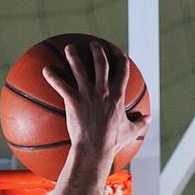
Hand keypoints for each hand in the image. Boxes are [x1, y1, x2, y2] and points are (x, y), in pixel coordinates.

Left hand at [42, 39, 146, 170]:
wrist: (95, 150)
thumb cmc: (112, 143)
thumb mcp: (130, 133)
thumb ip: (140, 124)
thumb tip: (149, 119)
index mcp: (117, 96)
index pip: (122, 72)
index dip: (122, 62)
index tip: (120, 55)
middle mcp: (102, 90)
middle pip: (101, 63)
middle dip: (98, 50)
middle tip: (94, 44)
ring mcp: (87, 94)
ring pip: (79, 68)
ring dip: (73, 56)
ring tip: (69, 47)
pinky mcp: (73, 100)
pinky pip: (60, 85)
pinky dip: (52, 77)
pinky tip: (45, 70)